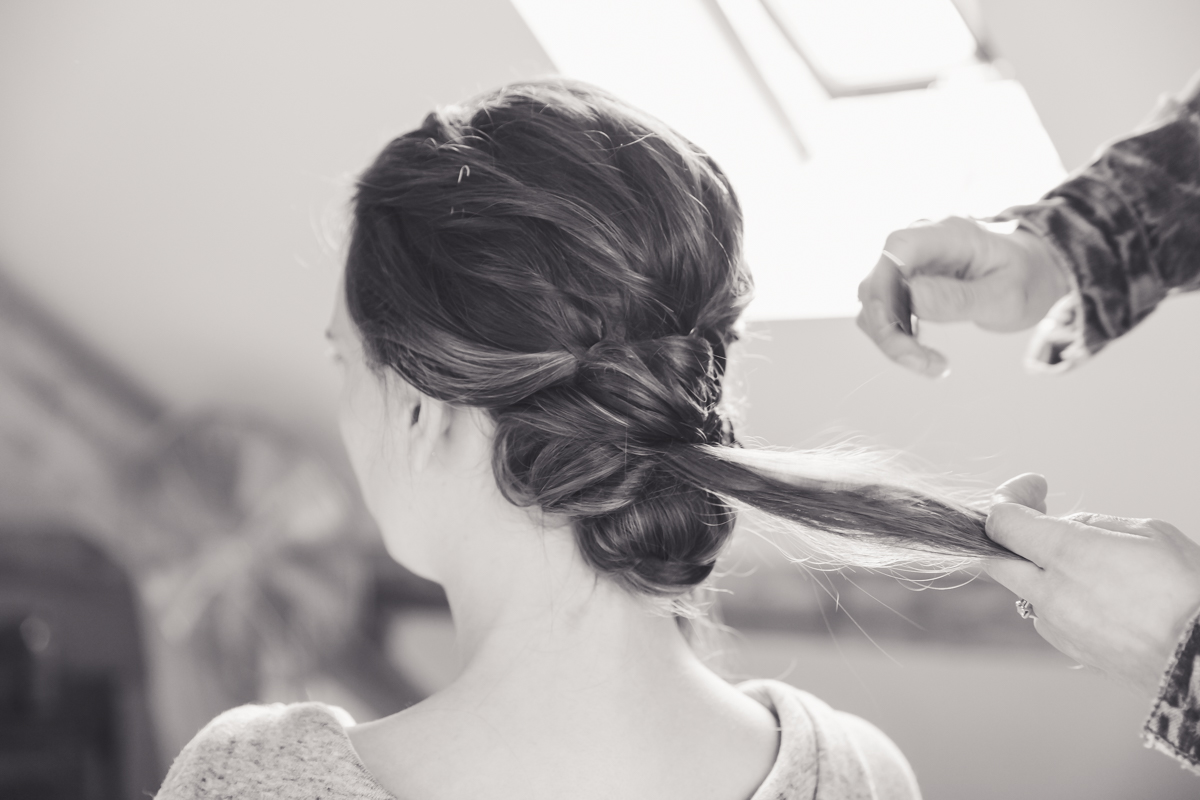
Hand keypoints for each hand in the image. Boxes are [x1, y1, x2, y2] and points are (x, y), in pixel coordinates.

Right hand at [856, 217, 1070, 377]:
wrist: (1031, 274)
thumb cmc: (1025, 279)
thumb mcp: (1006, 295)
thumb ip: (959, 297)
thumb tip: (911, 297)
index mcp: (949, 233)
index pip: (898, 248)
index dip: (886, 286)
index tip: (899, 328)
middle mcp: (919, 243)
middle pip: (877, 281)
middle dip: (888, 328)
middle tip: (922, 363)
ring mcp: (908, 263)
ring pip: (874, 303)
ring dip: (891, 339)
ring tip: (931, 364)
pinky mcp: (903, 284)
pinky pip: (884, 313)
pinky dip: (897, 338)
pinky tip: (925, 354)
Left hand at [983, 474, 1199, 696]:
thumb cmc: (1187, 594)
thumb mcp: (1148, 533)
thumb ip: (1096, 525)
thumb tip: (1071, 527)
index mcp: (1066, 553)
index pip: (1002, 521)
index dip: (1010, 497)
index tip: (1033, 487)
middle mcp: (1050, 592)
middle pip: (996, 558)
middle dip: (1009, 535)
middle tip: (1038, 517)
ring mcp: (1057, 626)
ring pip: (1024, 588)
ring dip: (1038, 568)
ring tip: (1087, 560)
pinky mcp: (1071, 650)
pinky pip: (1048, 615)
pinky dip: (1059, 598)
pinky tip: (1099, 594)